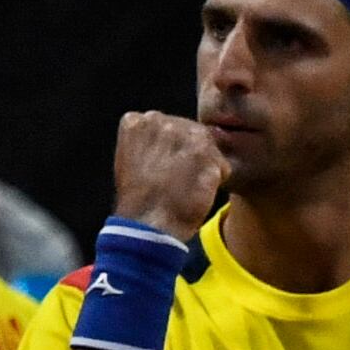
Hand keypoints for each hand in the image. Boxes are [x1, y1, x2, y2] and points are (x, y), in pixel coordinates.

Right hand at [111, 111, 229, 242]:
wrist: (148, 226)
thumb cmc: (137, 202)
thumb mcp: (128, 162)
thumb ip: (148, 142)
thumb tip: (169, 142)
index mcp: (136, 122)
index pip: (165, 125)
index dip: (168, 149)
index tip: (160, 169)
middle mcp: (161, 122)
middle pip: (189, 130)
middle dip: (189, 153)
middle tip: (177, 180)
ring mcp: (184, 136)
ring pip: (208, 145)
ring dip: (204, 166)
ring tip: (186, 189)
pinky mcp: (206, 154)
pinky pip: (221, 164)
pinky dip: (215, 180)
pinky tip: (197, 195)